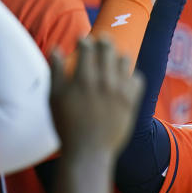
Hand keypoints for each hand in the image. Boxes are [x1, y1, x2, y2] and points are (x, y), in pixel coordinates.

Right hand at [49, 36, 143, 156]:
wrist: (88, 151)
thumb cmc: (66, 125)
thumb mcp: (54, 99)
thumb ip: (55, 72)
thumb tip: (56, 49)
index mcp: (83, 80)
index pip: (87, 48)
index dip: (84, 41)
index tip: (82, 40)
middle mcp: (104, 82)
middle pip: (108, 49)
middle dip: (103, 42)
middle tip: (101, 41)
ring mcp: (120, 91)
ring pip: (125, 60)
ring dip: (118, 56)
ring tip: (112, 60)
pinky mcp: (132, 101)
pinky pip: (137, 78)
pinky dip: (131, 75)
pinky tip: (123, 79)